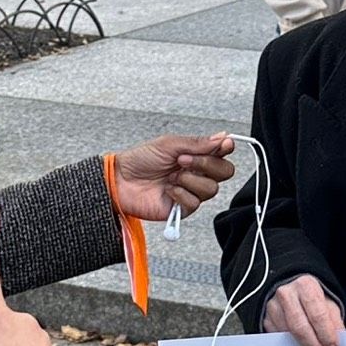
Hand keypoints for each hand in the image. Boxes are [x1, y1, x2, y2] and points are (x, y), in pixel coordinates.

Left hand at [112, 133, 235, 220]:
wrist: (120, 180)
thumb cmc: (139, 160)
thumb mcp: (169, 144)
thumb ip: (198, 143)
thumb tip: (223, 137)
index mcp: (195, 155)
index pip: (222, 154)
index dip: (226, 149)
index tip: (224, 145)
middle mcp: (196, 173)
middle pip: (224, 172)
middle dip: (207, 165)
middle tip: (184, 160)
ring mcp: (191, 191)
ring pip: (211, 189)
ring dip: (190, 180)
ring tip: (171, 177)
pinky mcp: (183, 208)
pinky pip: (195, 203)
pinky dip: (181, 194)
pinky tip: (168, 190)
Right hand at [264, 275, 343, 345]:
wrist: (292, 289)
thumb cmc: (312, 297)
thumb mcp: (328, 303)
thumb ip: (334, 320)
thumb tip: (336, 341)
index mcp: (306, 286)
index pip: (317, 314)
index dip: (326, 333)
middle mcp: (287, 294)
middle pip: (300, 326)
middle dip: (314, 345)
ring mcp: (273, 306)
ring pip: (287, 334)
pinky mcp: (266, 318)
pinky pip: (278, 337)